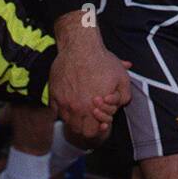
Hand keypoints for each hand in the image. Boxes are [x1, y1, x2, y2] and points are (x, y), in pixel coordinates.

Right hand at [51, 13, 131, 139]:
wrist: (80, 46)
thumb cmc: (102, 61)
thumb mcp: (122, 78)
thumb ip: (124, 96)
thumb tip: (119, 105)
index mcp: (93, 107)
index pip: (92, 133)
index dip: (98, 128)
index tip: (100, 120)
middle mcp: (76, 108)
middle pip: (79, 130)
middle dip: (86, 126)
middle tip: (91, 117)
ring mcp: (63, 102)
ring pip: (67, 121)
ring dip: (74, 119)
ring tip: (81, 109)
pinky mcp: (53, 94)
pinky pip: (56, 111)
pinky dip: (63, 110)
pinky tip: (71, 101)